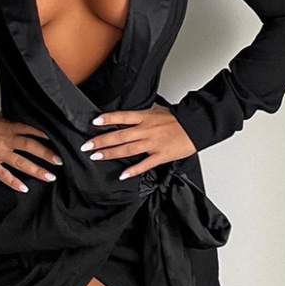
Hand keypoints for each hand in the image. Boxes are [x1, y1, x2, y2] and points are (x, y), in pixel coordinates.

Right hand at [0, 111, 62, 192]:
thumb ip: (11, 120)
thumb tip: (22, 118)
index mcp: (9, 127)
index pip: (32, 130)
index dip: (46, 136)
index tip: (59, 141)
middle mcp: (7, 140)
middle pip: (30, 146)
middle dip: (46, 154)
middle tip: (59, 161)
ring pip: (21, 162)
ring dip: (36, 170)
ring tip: (49, 176)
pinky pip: (4, 175)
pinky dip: (14, 182)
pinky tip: (24, 188)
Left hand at [80, 103, 196, 179]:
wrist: (196, 126)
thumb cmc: (178, 118)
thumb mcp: (157, 111)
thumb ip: (142, 116)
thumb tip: (128, 118)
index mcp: (145, 117)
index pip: (123, 117)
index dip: (108, 118)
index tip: (95, 121)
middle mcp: (146, 130)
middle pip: (120, 135)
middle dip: (101, 141)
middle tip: (87, 145)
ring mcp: (153, 143)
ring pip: (127, 149)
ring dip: (110, 153)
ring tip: (96, 156)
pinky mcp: (160, 155)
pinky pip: (144, 164)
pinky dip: (133, 170)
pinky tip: (122, 175)